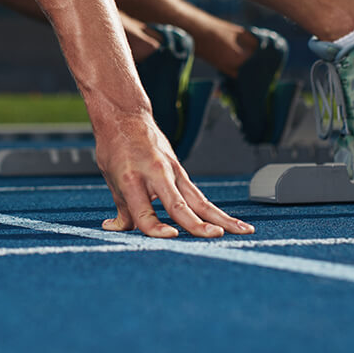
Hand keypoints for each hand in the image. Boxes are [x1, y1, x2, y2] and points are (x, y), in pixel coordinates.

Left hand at [94, 120, 253, 238]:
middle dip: (197, 223)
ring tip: (242, 230)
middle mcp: (155, 174)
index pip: (144, 212)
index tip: (170, 237)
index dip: (156, 228)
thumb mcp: (111, 179)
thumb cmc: (114, 147)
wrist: (125, 115)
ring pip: (198, 200)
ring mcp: (171, 171)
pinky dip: (215, 211)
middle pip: (178, 204)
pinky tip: (233, 223)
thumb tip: (119, 230)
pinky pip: (199, 196)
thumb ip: (122, 210)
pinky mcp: (181, 172)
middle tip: (215, 235)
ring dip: (221, 217)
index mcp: (130, 179)